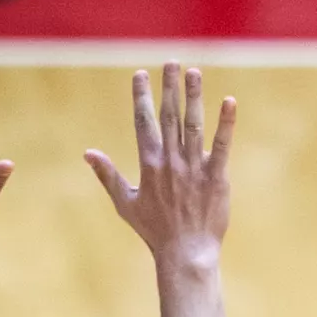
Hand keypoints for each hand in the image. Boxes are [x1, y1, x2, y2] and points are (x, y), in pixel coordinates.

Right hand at [86, 63, 234, 266]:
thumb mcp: (125, 203)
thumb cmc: (155, 232)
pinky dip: (225, 124)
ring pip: (193, 125)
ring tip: (194, 72)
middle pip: (169, 116)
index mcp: (149, 165)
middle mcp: (171, 162)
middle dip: (169, 87)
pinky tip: (229, 102)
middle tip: (171, 62)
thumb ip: (107, 175)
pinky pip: (222, 146)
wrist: (185, 253)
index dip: (142, 96)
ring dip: (194, 96)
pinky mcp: (216, 178)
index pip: (143, 122)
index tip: (141, 74)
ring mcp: (194, 169)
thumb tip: (87, 153)